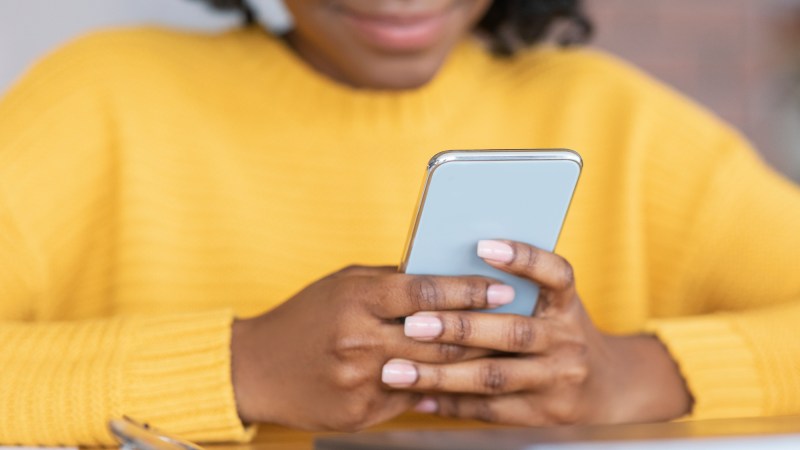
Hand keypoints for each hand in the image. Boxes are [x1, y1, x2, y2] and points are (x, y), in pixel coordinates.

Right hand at [230, 265, 514, 430]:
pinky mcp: (360, 412)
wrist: (257, 369)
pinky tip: (462, 381)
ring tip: (502, 352)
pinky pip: (412, 398)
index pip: (426, 291)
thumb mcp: (344, 284)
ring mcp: (360, 380)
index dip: (470, 290)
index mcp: (357, 298)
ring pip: (433, 372)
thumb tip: (444, 276)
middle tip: (518, 324)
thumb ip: (391, 281)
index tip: (502, 289)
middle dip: (484, 331)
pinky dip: (438, 388)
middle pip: (439, 337)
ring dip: (471, 363)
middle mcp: (359, 339)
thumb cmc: (306, 317)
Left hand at [383, 240, 692, 424]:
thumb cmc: (558, 331)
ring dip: (440, 374)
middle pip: (512, 332)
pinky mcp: (545, 414)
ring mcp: (558, 380)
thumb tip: (440, 272)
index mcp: (567, 304)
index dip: (522, 258)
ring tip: (396, 371)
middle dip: (458, 327)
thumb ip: (512, 290)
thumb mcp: (550, 305)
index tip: (482, 246)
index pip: (555, 274)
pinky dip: (451, 403)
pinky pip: (491, 409)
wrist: (609, 386)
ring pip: (493, 377)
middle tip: (412, 324)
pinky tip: (418, 397)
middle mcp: (568, 340)